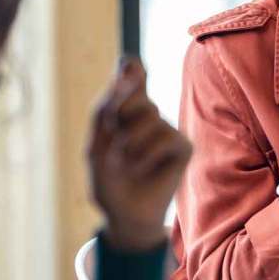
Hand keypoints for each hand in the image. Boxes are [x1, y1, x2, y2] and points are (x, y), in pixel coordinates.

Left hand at [86, 57, 191, 250]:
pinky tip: (142, 169)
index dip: (131, 68)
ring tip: (124, 163)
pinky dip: (146, 154)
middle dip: (117, 115)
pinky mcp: (183, 146)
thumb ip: (105, 107)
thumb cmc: (108, 180)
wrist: (122, 215)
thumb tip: (124, 70)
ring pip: (149, 114)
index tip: (127, 64)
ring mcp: (167, 129)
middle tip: (113, 141)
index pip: (131, 75)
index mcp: (125, 111)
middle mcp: (149, 115)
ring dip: (128, 141)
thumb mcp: (95, 143)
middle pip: (134, 91)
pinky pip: (165, 136)